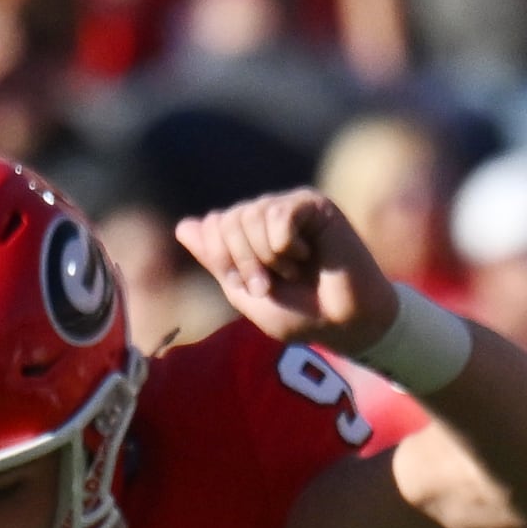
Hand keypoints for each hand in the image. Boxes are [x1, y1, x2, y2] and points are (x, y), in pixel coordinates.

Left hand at [175, 189, 402, 354]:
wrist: (344, 322)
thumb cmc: (300, 314)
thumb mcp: (247, 294)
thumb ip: (217, 261)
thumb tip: (182, 226)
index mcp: (248, 236)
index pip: (213, 224)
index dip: (222, 259)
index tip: (249, 288)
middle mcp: (267, 216)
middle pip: (228, 218)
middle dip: (243, 261)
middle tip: (270, 285)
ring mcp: (290, 207)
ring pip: (252, 214)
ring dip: (268, 257)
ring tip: (294, 271)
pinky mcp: (314, 205)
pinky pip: (280, 215)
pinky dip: (287, 246)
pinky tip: (308, 255)